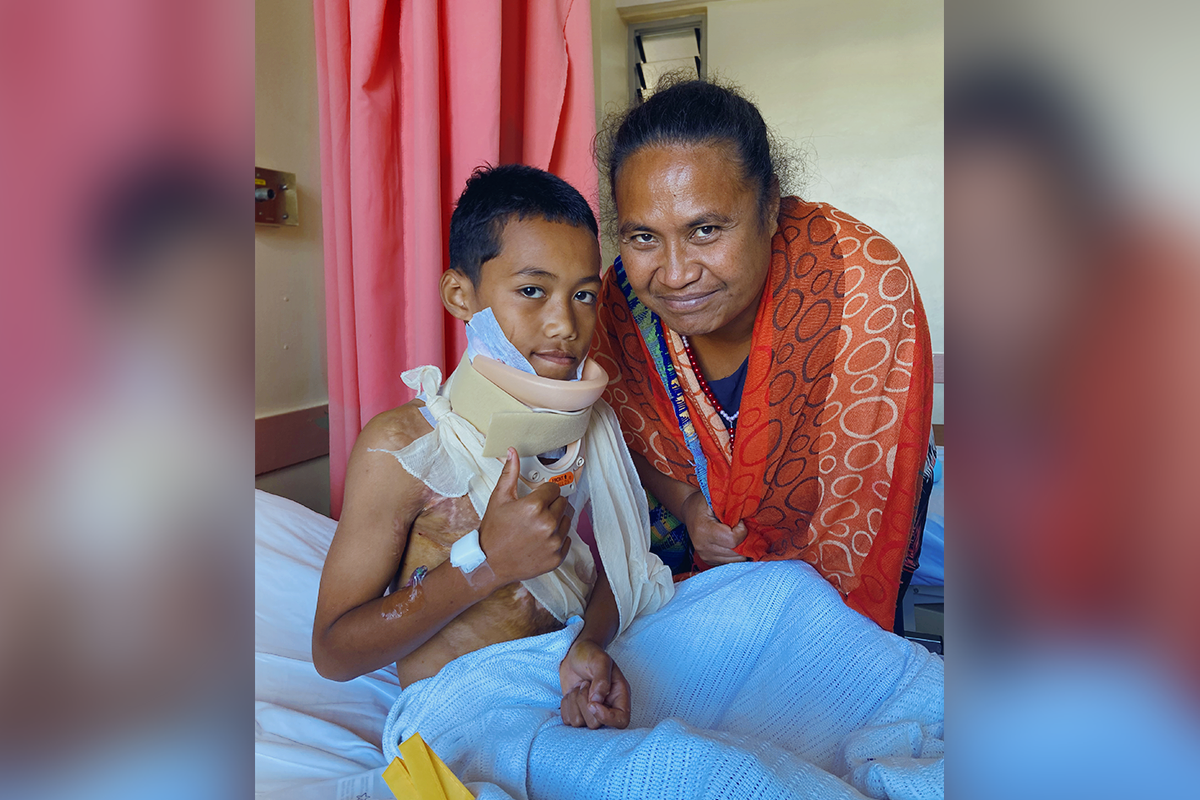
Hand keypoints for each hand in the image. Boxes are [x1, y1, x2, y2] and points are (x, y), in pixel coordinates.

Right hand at [478, 449, 572, 584]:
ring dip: (555, 521)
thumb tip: (512, 452)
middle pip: (562, 503)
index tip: (535, 499)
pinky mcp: (557, 557)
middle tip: (533, 514)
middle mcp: (547, 524)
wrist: (489, 563)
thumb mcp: (499, 498)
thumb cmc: (493, 531)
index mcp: (534, 506)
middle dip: (550, 505)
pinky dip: (557, 539)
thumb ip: (509, 473)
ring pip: (566, 520)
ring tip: (536, 527)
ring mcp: (553, 542)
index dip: (544, 492)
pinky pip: (566, 539)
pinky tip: (540, 540)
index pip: (554, 488)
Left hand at [559, 638, 629, 728]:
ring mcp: (590, 712)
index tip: (592, 703)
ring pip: (579, 723)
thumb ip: (602, 680)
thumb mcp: (600, 661)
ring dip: (573, 701)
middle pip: (595, 725)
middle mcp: (607, 708)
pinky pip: (567, 720)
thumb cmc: (591, 654)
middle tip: (585, 683)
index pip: (621, 721)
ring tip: (578, 686)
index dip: (606, 718)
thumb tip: (597, 701)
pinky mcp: (576, 712)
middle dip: (583, 702)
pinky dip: (565, 705)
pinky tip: (571, 692)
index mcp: (619, 696)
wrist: (574, 654)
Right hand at [681, 491, 747, 565]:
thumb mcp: (715, 498)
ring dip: (742, 548)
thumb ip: (731, 507)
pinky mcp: (709, 561)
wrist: (690, 511)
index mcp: (703, 530)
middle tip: (739, 528)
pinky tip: (733, 543)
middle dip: (744, 540)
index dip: (741, 530)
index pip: (733, 540)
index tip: (739, 521)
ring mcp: (705, 556)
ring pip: (736, 560)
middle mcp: (703, 547)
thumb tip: (748, 518)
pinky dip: (736, 553)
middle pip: (736, 552)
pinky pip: (731, 562)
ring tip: (737, 535)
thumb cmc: (703, 503)